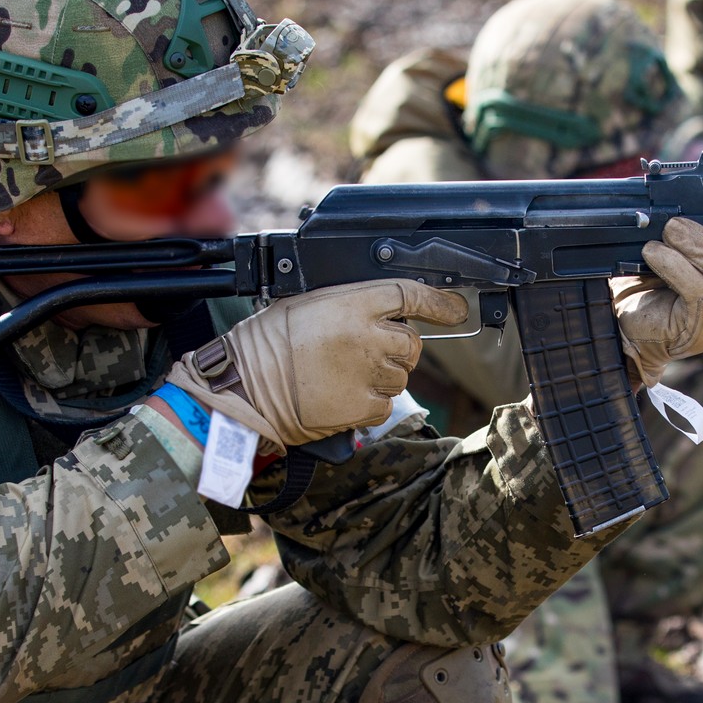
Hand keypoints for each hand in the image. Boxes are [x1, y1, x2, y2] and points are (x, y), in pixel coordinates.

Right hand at [166, 279, 467, 448]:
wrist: (246, 388)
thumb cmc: (267, 343)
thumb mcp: (308, 304)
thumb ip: (351, 306)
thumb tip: (384, 311)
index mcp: (353, 303)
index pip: (411, 296)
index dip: (439, 302)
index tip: (456, 308)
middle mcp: (369, 337)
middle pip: (412, 342)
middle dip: (399, 348)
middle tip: (366, 352)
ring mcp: (370, 373)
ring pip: (402, 376)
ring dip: (383, 376)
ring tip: (343, 375)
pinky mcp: (365, 407)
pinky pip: (386, 405)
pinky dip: (372, 403)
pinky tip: (342, 395)